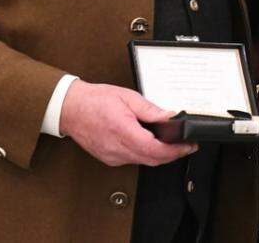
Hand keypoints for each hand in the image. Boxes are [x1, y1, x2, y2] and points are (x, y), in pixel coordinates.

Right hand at [59, 80, 196, 166]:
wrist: (70, 109)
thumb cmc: (95, 100)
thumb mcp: (127, 97)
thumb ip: (150, 109)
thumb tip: (169, 117)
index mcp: (123, 131)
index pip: (154, 149)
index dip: (175, 150)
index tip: (188, 145)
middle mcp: (117, 148)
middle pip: (152, 160)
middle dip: (172, 155)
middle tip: (185, 146)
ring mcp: (112, 156)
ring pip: (143, 162)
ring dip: (159, 156)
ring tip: (171, 144)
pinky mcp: (109, 159)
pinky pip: (132, 160)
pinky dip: (145, 154)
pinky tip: (150, 144)